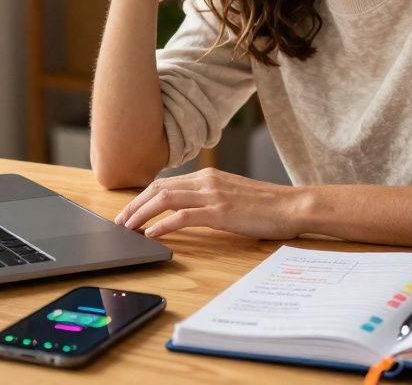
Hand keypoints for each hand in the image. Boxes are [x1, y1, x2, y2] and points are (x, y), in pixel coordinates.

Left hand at [113, 168, 303, 239]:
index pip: (165, 183)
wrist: (292, 206)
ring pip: (165, 200)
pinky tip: (152, 234)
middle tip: (119, 222)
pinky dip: (163, 225)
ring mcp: (213, 195)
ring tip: (128, 228)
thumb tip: (186, 211)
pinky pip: (183, 217)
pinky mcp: (220, 212)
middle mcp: (206, 181)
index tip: (128, 211)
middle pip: (158, 189)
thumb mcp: (232, 195)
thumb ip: (209, 198)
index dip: (142, 197)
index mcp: (207, 176)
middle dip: (134, 206)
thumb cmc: (266, 206)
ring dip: (141, 214)